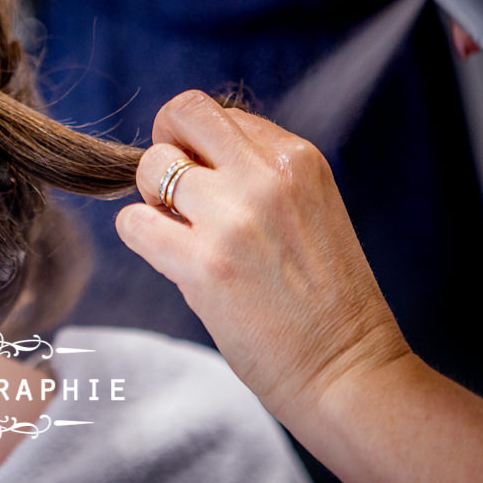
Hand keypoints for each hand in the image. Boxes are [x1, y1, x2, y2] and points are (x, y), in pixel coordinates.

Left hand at [115, 90, 410, 418]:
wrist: (348, 369)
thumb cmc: (325, 297)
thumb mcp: (311, 207)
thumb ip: (259, 172)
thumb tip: (190, 155)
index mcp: (298, 159)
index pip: (218, 113)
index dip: (199, 145)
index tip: (206, 179)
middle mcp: (266, 177)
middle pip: (182, 113)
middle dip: (166, 144)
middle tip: (173, 189)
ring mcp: (233, 219)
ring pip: (151, 166)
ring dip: (153, 199)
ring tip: (180, 233)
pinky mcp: (203, 265)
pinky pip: (133, 222)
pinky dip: (140, 237)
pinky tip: (171, 259)